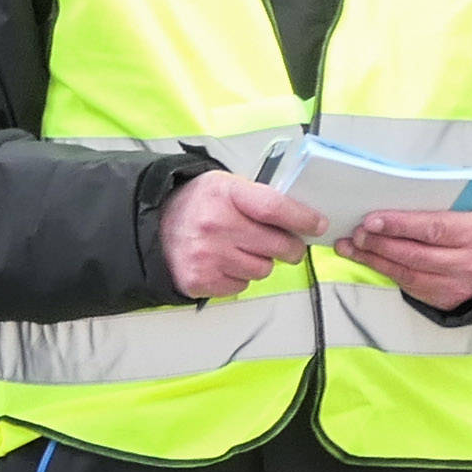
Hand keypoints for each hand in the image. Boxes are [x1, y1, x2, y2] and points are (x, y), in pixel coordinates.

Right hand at [160, 169, 327, 299]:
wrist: (153, 226)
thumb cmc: (198, 205)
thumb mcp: (227, 186)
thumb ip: (262, 198)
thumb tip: (303, 219)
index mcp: (225, 194)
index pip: (275, 209)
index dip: (303, 219)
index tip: (318, 225)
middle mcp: (215, 226)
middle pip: (277, 246)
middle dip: (290, 248)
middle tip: (285, 245)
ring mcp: (207, 256)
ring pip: (263, 270)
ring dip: (260, 263)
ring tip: (241, 250)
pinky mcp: (200, 281)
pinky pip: (242, 286)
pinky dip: (239, 277)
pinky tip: (225, 263)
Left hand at [345, 206, 471, 314]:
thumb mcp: (466, 212)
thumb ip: (435, 207)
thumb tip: (390, 199)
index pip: (431, 229)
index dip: (399, 225)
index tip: (371, 221)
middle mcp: (467, 262)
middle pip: (415, 254)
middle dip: (380, 244)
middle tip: (356, 234)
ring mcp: (456, 284)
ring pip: (408, 274)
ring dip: (375, 260)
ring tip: (352, 247)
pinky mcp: (446, 300)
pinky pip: (410, 287)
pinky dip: (387, 273)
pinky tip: (369, 261)